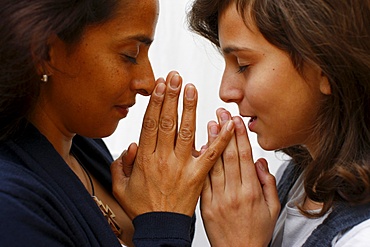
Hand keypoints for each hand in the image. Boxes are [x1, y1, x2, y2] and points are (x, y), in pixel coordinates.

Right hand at [111, 72, 234, 218]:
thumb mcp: (121, 187)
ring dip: (190, 108)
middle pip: (168, 122)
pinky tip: (228, 122)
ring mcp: (182, 166)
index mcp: (145, 159)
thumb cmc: (142, 207)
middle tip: (176, 77)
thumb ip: (120, 165)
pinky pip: (211, 153)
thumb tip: (130, 145)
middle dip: (171, 97)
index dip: (155, 103)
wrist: (162, 228)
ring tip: (192, 89)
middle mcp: (163, 159)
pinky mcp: (198, 175)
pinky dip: (221, 137)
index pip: (150, 124)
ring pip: (187, 132)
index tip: (159, 85)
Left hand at [201, 108, 279, 246]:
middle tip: (221, 113)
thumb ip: (268, 184)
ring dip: (212, 142)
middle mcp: (233, 193)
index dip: (239, 136)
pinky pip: (203, 180)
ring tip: (210, 123)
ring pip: (214, 164)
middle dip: (225, 132)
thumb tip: (260, 162)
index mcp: (251, 192)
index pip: (244, 157)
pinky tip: (200, 148)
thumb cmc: (256, 232)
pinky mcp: (205, 204)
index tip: (236, 120)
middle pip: (228, 156)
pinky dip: (201, 163)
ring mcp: (217, 198)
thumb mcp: (272, 209)